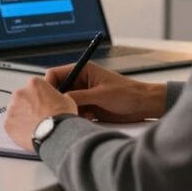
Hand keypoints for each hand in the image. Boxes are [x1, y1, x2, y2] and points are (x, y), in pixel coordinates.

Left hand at [4, 77, 78, 151]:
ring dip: (22, 117)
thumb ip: (58, 96)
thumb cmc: (61, 118)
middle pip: (22, 98)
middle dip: (29, 106)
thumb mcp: (67, 100)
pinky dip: (17, 129)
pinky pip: (11, 124)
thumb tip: (58, 98)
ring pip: (15, 111)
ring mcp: (12, 108)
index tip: (42, 103)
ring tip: (35, 126)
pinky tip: (28, 133)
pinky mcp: (7, 123)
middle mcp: (20, 93)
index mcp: (34, 83)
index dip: (39, 96)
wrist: (56, 134)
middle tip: (39, 116)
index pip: (33, 87)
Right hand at [45, 62, 165, 122]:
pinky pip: (74, 112)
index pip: (56, 74)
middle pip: (58, 90)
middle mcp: (80, 82)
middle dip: (57, 101)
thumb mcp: (100, 94)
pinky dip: (75, 117)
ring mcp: (84, 95)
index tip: (47, 98)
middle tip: (58, 111)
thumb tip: (59, 100)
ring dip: (67, 110)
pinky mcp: (88, 107)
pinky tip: (84, 120)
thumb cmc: (127, 94)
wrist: (144, 106)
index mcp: (82, 70)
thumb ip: (78, 96)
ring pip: (65, 103)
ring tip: (76, 116)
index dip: (49, 85)